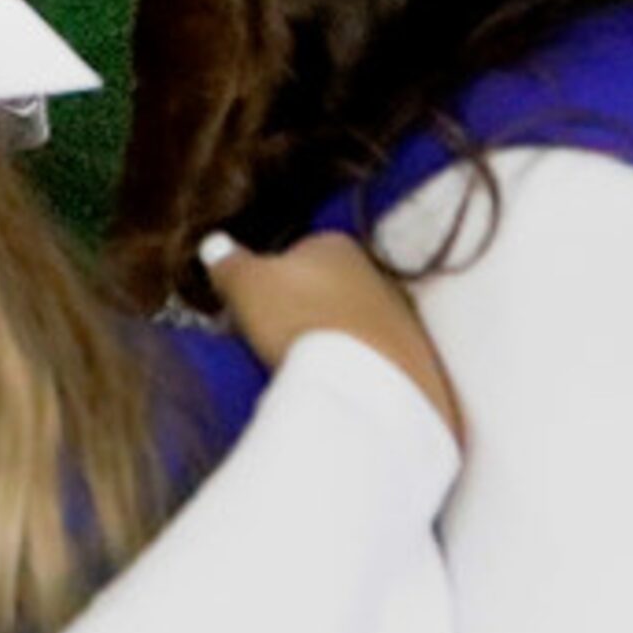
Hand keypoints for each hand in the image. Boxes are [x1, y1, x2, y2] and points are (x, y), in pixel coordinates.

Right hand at [203, 230, 462, 440]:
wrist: (366, 386)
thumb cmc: (299, 321)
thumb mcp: (245, 284)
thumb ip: (228, 262)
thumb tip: (215, 246)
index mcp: (335, 244)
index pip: (295, 252)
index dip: (269, 280)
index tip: (253, 309)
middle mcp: (375, 272)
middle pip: (328, 288)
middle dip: (304, 310)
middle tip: (274, 341)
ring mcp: (402, 318)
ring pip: (353, 325)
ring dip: (332, 341)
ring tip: (305, 370)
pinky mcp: (418, 360)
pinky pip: (376, 360)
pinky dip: (357, 369)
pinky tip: (338, 387)